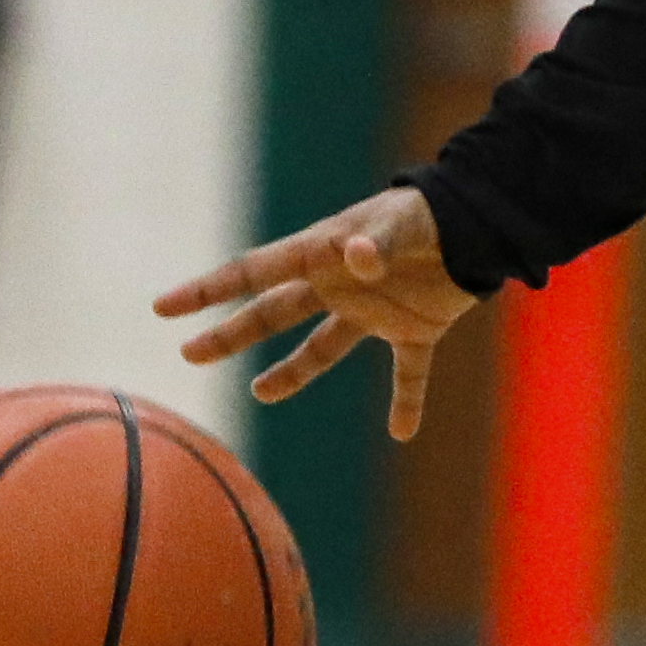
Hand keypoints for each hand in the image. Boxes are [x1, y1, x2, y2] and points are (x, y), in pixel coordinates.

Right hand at [155, 189, 472, 436]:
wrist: (483, 221)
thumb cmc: (432, 213)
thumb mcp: (399, 224)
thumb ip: (375, 243)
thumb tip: (353, 258)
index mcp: (322, 254)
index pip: (253, 274)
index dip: (207, 291)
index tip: (162, 307)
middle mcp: (340, 284)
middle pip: (274, 314)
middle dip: (230, 334)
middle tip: (188, 354)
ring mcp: (376, 310)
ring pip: (323, 346)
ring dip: (293, 371)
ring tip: (262, 392)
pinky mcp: (418, 328)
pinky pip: (408, 373)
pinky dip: (408, 402)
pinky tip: (403, 432)